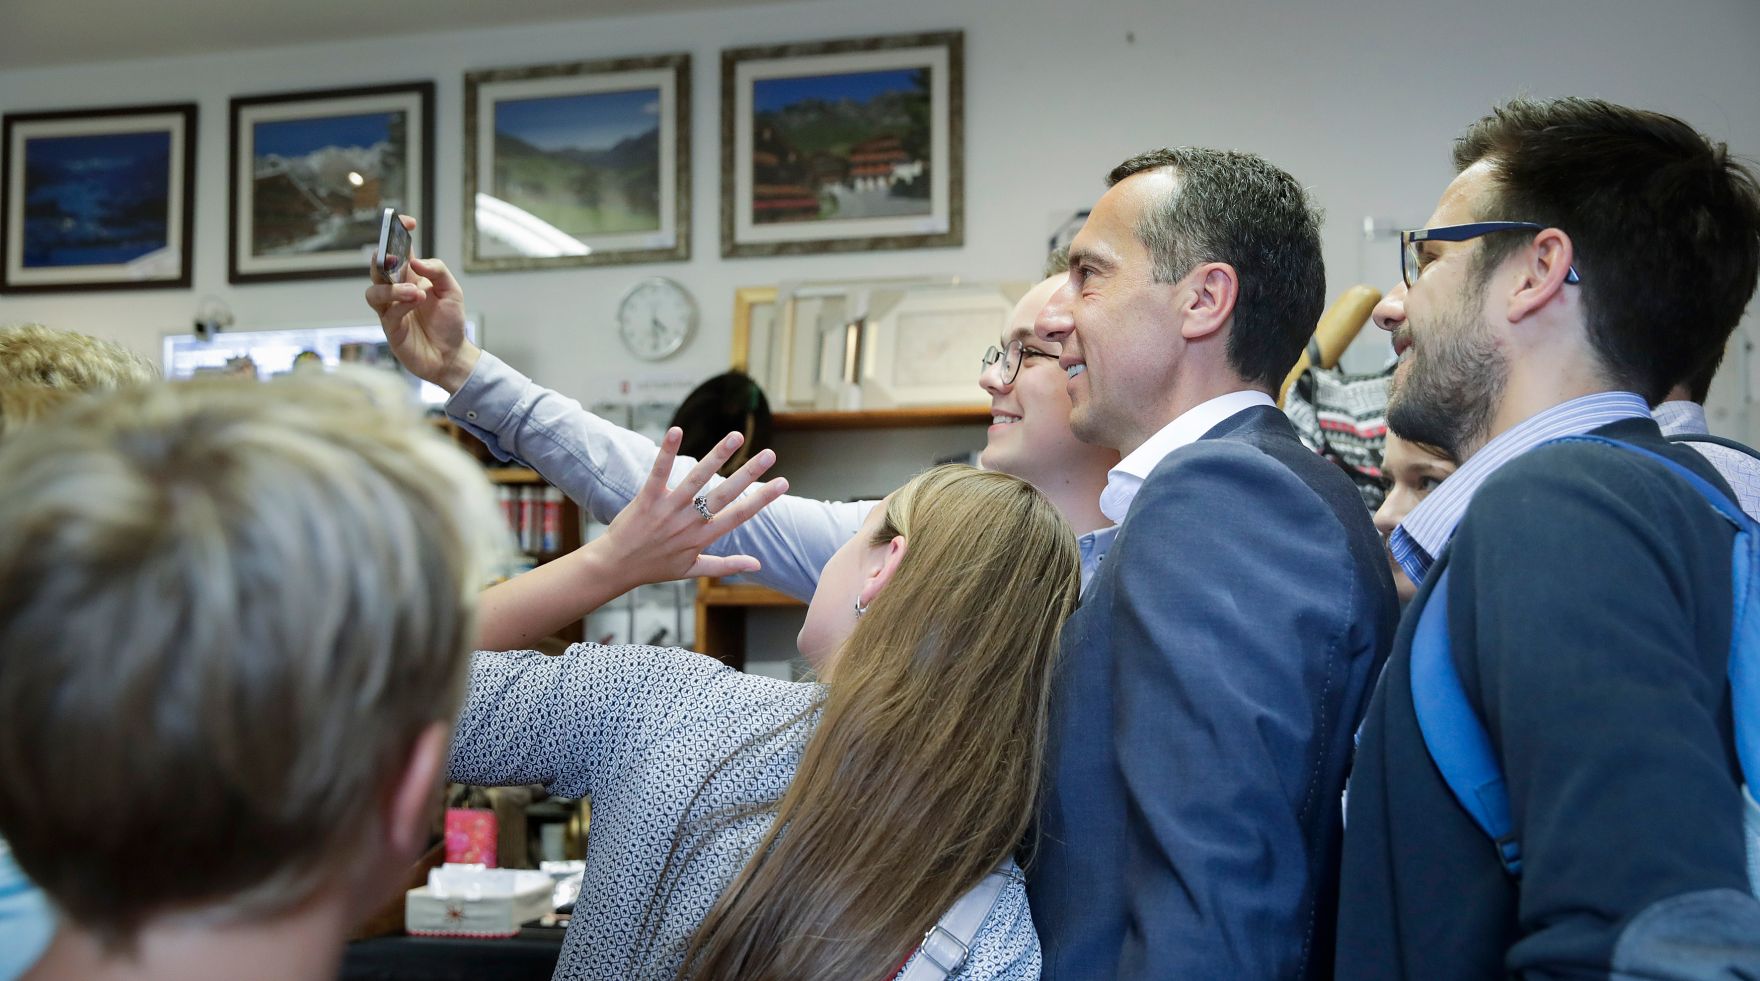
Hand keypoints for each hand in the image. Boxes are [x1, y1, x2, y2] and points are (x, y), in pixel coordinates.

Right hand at [363, 215, 479, 392]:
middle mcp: (397, 291)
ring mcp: (391, 310)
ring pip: (375, 291)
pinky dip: (401, 304)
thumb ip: (438, 271)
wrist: (452, 356)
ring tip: (415, 291)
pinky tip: (416, 301)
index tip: (408, 222)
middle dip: (383, 257)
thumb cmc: (450, 323)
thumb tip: (415, 260)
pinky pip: (388, 313)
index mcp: (411, 277)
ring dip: (393, 288)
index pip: (399, 250)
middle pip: (378, 267)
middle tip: (396, 256)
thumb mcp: (453, 292)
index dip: (398, 233)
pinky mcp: (391, 329)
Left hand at [595, 427, 787, 584]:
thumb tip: (758, 565)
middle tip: (771, 454)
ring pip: (697, 480)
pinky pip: (659, 472)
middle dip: (749, 473)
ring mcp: (668, 510)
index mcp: (703, 537)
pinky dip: (667, 452)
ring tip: (737, 436)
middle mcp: (689, 523)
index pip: (740, 515)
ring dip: (717, 456)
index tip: (783, 482)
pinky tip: (677, 431)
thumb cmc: (655, 567)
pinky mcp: (647, 499)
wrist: (616, 566)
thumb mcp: (693, 570)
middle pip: (724, 494)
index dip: (762, 499)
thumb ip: (726, 565)